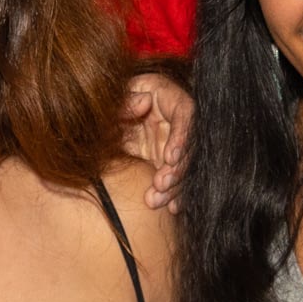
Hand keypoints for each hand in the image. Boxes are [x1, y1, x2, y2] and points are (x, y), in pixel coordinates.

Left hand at [123, 72, 192, 211]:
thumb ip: (128, 99)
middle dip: (177, 169)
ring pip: (184, 167)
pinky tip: (170, 207)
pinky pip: (176, 179)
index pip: (186, 117)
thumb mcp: (122, 94)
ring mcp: (176, 145)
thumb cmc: (120, 97)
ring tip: (156, 200)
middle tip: (161, 184)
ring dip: (174, 186)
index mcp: (172, 100)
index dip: (181, 138)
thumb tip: (145, 102)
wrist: (113, 113)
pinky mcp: (168, 163)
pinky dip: (174, 194)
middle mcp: (180, 124)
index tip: (170, 157)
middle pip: (189, 147)